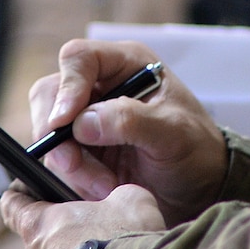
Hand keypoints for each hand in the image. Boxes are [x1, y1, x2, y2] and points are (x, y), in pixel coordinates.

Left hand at [1, 182, 164, 248]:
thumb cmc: (124, 242)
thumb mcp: (129, 201)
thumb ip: (114, 199)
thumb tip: (119, 203)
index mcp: (39, 225)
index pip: (12, 205)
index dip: (19, 197)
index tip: (25, 193)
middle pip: (38, 245)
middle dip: (62, 241)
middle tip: (93, 239)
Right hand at [29, 38, 227, 223]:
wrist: (199, 190)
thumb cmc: (196, 150)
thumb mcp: (174, 133)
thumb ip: (131, 121)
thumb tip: (81, 123)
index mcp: (126, 65)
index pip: (79, 58)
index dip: (66, 87)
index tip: (64, 123)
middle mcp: (101, 85)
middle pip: (50, 94)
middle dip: (57, 134)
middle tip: (74, 165)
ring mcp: (87, 118)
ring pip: (50, 132)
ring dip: (70, 164)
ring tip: (106, 185)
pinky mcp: (81, 149)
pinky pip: (58, 160)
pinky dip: (74, 178)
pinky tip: (102, 189)